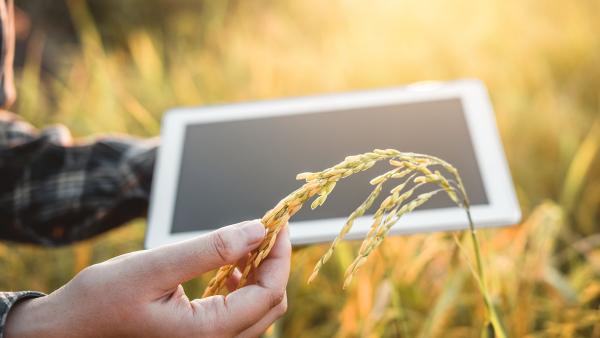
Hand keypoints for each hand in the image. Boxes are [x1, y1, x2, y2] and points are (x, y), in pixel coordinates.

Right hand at [5, 220, 290, 337]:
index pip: (269, 293)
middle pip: (270, 304)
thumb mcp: (155, 267)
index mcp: (206, 333)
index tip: (276, 223)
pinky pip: (238, 315)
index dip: (279, 255)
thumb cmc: (101, 300)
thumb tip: (258, 231)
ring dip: (258, 274)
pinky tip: (227, 266)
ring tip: (243, 244)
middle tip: (262, 229)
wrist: (67, 331)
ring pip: (258, 310)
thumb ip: (210, 249)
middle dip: (273, 263)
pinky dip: (241, 286)